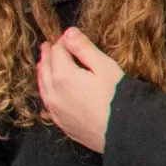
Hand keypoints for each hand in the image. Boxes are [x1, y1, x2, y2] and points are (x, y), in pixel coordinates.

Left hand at [37, 28, 123, 153]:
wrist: (123, 132)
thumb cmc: (118, 98)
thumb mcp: (105, 67)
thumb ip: (84, 48)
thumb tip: (68, 32)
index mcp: (63, 76)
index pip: (58, 51)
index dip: (62, 41)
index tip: (67, 37)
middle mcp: (53, 93)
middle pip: (45, 68)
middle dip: (47, 55)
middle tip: (48, 46)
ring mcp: (55, 110)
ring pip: (43, 86)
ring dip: (43, 72)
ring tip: (44, 64)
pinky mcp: (61, 123)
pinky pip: (47, 102)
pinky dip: (46, 90)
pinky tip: (50, 89)